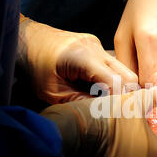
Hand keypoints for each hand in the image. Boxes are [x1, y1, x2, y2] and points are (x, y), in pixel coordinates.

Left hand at [18, 18, 137, 103]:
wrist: (28, 41)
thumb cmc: (35, 66)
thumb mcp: (53, 92)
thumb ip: (80, 102)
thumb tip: (104, 114)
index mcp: (83, 57)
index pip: (116, 82)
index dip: (121, 101)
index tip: (119, 116)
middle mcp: (95, 47)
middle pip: (128, 75)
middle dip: (128, 96)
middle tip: (121, 113)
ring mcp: (98, 44)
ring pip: (125, 70)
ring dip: (123, 88)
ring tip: (113, 104)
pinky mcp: (97, 46)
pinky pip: (115, 65)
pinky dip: (115, 79)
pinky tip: (105, 91)